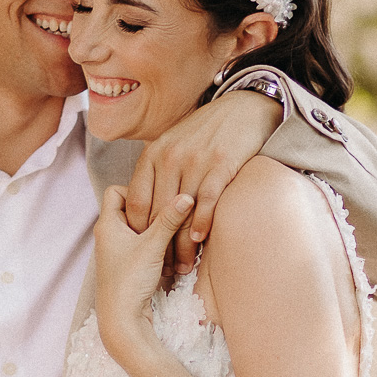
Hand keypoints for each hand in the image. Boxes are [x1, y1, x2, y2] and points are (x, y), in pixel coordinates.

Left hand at [95, 186, 192, 363]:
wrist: (122, 320)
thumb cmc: (129, 282)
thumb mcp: (152, 246)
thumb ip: (169, 220)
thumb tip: (186, 197)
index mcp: (106, 224)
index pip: (116, 191)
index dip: (136, 191)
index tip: (156, 200)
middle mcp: (107, 235)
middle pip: (130, 209)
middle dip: (150, 211)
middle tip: (167, 216)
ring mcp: (116, 250)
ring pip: (138, 228)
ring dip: (154, 230)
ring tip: (171, 235)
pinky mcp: (126, 264)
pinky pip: (140, 244)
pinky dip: (154, 244)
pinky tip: (168, 251)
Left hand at [125, 90, 280, 274]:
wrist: (240, 109)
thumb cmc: (204, 132)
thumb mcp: (171, 144)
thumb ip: (156, 172)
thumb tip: (145, 206)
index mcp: (152, 155)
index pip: (136, 201)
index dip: (138, 231)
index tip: (143, 251)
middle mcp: (169, 158)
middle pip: (156, 212)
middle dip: (159, 245)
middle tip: (164, 267)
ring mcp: (194, 162)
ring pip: (180, 213)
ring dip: (181, 244)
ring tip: (183, 264)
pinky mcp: (219, 165)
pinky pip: (206, 201)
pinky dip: (202, 223)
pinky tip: (199, 240)